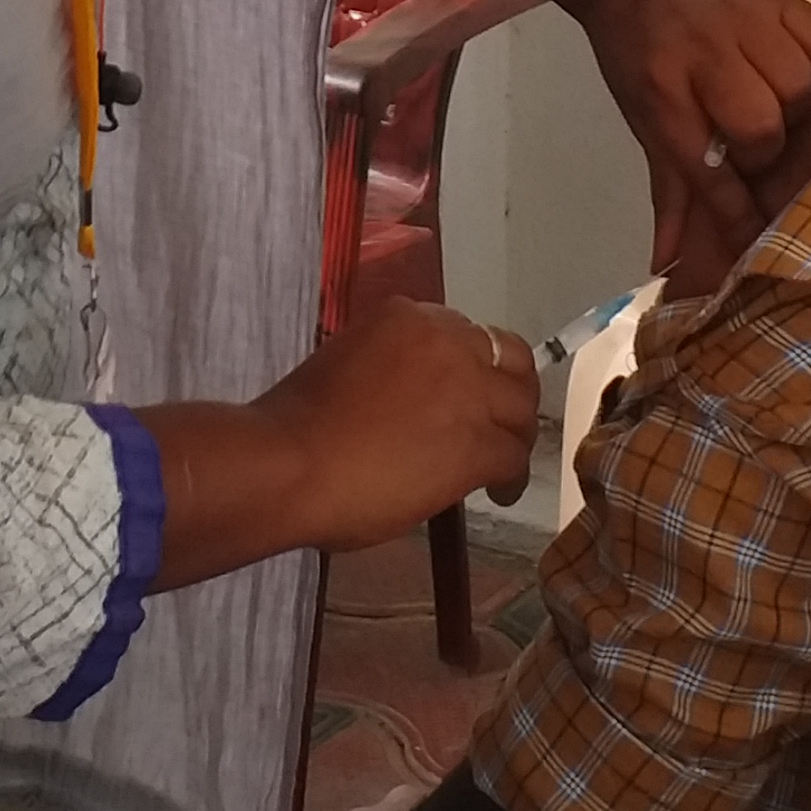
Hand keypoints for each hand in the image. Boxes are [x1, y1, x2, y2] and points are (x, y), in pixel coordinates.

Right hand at [245, 299, 540, 554]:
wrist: (290, 464)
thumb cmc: (296, 425)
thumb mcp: (347, 366)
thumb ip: (387, 371)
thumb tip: (402, 405)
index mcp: (406, 318)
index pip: (462, 332)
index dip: (470, 365)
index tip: (462, 392)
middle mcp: (447, 341)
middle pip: (508, 358)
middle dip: (510, 388)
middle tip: (503, 420)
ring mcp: (467, 391)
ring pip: (521, 407)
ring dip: (516, 433)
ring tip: (505, 462)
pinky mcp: (476, 443)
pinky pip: (513, 457)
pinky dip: (512, 478)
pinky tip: (501, 492)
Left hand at [569, 0, 810, 280]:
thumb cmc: (641, 58)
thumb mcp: (642, 122)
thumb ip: (668, 190)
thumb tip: (666, 262)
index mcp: (661, 93)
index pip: (706, 167)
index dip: (736, 211)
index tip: (757, 236)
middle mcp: (701, 53)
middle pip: (761, 125)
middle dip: (765, 149)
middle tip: (754, 144)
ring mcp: (742, 17)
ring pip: (800, 85)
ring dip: (793, 106)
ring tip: (774, 103)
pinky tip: (795, 67)